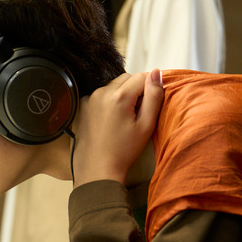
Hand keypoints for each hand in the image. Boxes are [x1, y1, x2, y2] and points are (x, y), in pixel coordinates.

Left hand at [72, 69, 163, 186]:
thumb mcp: (146, 124)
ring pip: (114, 85)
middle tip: (136, 114)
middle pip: (127, 78)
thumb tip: (157, 73)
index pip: (141, 76)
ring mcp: (89, 99)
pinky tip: (111, 120)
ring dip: (122, 95)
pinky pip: (102, 94)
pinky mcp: (83, 106)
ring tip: (123, 119)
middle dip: (135, 91)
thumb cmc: (123, 151)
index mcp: (118, 97)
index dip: (149, 90)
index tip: (146, 108)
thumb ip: (154, 96)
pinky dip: (109, 101)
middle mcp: (101, 93)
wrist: (98, 169)